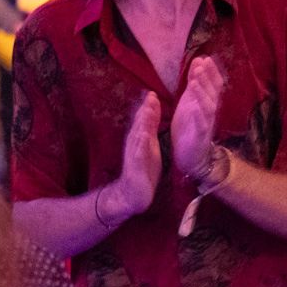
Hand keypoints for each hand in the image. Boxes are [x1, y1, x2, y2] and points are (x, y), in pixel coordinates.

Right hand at [100, 93, 161, 224]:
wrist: (133, 194)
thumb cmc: (144, 170)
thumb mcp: (151, 145)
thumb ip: (151, 128)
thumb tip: (153, 110)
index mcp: (140, 138)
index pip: (145, 119)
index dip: (149, 106)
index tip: (154, 93)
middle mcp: (135, 143)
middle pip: (140, 123)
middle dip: (146, 109)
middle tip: (151, 95)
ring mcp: (134, 153)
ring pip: (139, 134)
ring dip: (143, 122)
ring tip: (148, 109)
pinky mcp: (135, 165)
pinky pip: (139, 152)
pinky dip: (141, 142)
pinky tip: (144, 134)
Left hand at [171, 56, 224, 180]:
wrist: (190, 156)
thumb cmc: (189, 126)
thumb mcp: (189, 100)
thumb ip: (195, 82)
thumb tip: (199, 61)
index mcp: (205, 102)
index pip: (212, 84)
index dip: (210, 72)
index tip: (205, 59)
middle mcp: (209, 111)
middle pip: (211, 93)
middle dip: (206, 78)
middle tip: (201, 65)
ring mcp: (206, 123)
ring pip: (207, 107)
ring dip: (202, 94)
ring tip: (195, 81)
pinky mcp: (200, 136)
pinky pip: (201, 125)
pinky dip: (199, 116)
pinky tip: (195, 107)